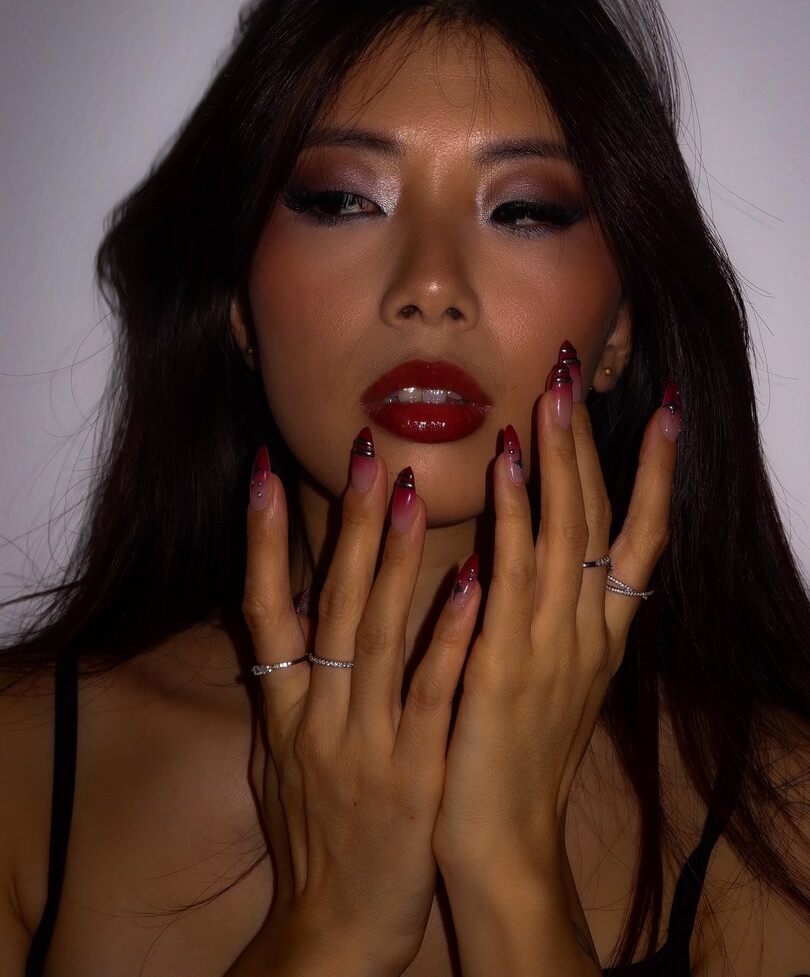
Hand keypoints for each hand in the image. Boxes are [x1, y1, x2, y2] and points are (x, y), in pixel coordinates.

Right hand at [240, 440, 476, 973]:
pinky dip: (448, 637)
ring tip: (410, 489)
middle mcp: (317, 714)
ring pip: (376, 635)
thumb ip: (286, 688)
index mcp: (285, 708)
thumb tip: (283, 621)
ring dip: (393, 560)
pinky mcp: (414, 772)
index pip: (262, 607)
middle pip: (329, 603)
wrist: (334, 928)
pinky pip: (431, 694)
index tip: (261, 471)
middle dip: (345, 524)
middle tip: (365, 452)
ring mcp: (365, 741)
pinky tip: (473, 583)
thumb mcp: (282, 757)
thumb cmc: (314, 837)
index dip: (258, 540)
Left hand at [432, 359, 679, 881]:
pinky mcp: (510, 660)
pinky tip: (511, 461)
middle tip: (579, 371)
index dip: (656, 473)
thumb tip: (542, 561)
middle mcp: (589, 630)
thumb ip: (552, 622)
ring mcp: (554, 643)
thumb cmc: (517, 760)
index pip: (641, 537)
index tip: (666, 411)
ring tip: (554, 390)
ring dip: (562, 456)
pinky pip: (518, 572)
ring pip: (569, 531)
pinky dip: (519, 512)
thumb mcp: (550, 683)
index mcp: (601, 635)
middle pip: (604, 516)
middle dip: (594, 440)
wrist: (501, 841)